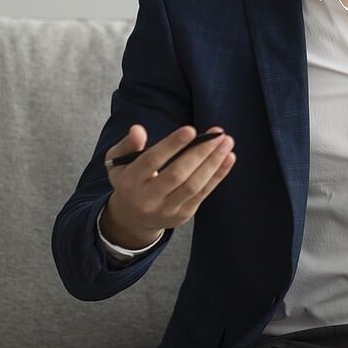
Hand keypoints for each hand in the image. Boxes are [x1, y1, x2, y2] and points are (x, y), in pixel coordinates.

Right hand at [100, 124, 235, 248]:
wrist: (132, 218)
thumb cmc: (129, 179)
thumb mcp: (118, 161)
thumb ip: (128, 145)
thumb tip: (138, 129)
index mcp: (129, 181)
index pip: (151, 161)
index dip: (171, 145)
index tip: (191, 130)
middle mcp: (147, 198)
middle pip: (177, 174)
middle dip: (200, 152)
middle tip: (218, 134)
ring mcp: (167, 209)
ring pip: (193, 185)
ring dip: (214, 163)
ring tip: (227, 143)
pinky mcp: (183, 214)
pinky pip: (203, 193)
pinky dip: (218, 175)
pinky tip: (229, 158)